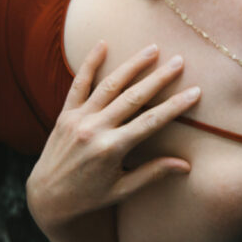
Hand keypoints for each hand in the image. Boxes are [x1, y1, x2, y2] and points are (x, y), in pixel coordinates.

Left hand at [26, 41, 199, 230]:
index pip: (151, 122)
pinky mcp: (64, 114)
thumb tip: (186, 166)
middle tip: (179, 61)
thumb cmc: (89, 197)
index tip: (195, 92)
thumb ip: (153, 174)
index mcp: (110, 149)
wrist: (46, 198)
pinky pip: (78, 84)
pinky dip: (89, 63)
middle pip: (133, 98)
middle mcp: (94, 130)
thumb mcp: (122, 190)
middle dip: (158, 78)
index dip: (175, 106)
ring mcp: (77, 119)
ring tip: (153, 49)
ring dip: (132, 65)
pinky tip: (103, 44)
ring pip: (109, 85)